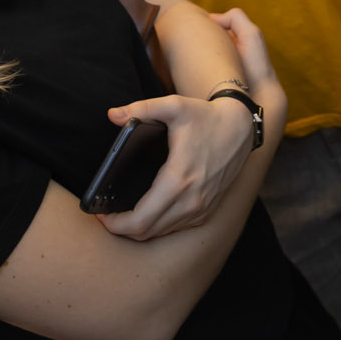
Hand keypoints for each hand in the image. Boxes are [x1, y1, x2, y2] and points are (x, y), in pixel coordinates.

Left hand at [99, 8, 285, 239]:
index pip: (140, 220)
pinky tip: (147, 213)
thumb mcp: (173, 105)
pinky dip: (157, 226)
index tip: (100, 214)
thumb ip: (140, 108)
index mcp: (178, 180)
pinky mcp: (207, 211)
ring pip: (160, 234)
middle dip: (121, 229)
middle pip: (146, 233)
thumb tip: (112, 115)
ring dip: (138, 229)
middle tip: (106, 216)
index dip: (115, 223)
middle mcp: (191, 201)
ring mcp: (201, 209)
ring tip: (122, 215)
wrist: (240, 127)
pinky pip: (175, 229)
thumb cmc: (205, 117)